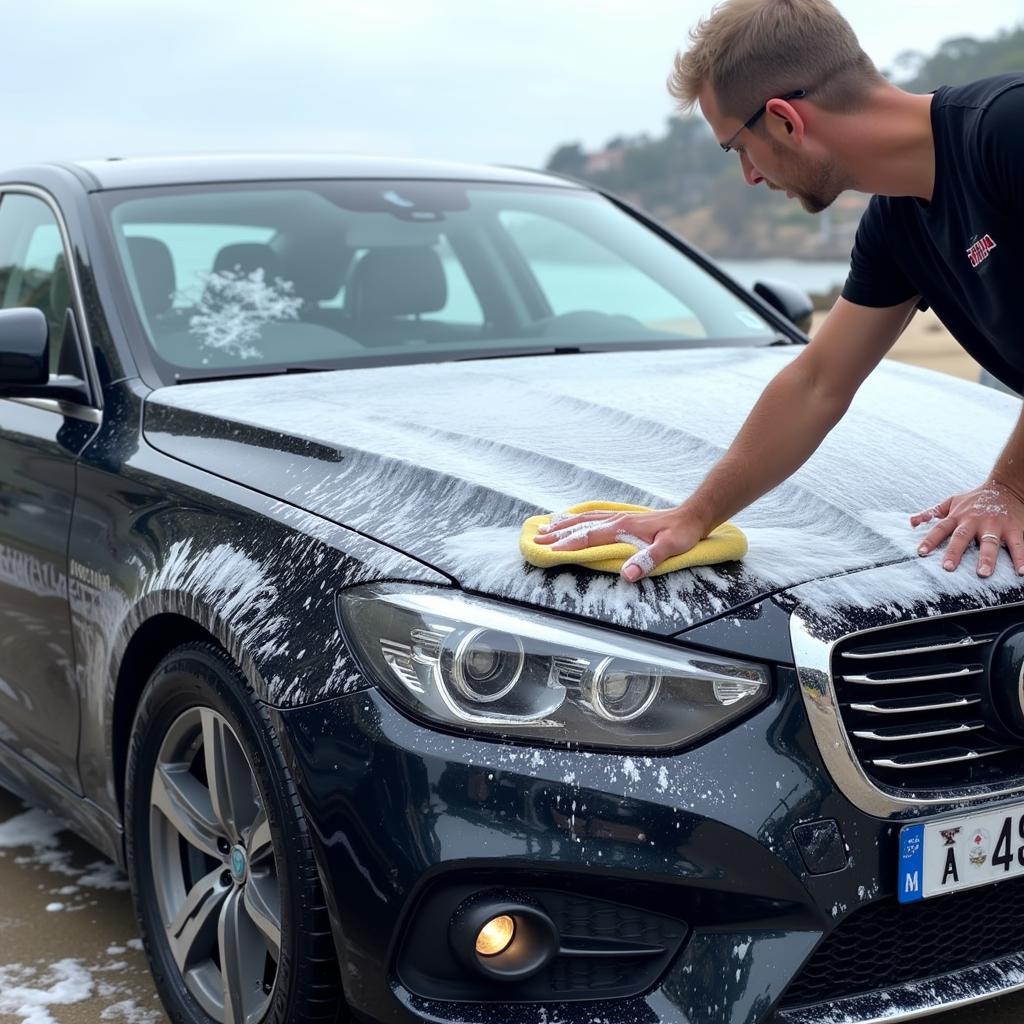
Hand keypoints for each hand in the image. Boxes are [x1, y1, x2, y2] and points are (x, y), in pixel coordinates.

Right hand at [535, 506, 706, 581]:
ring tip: (545, 526)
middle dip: (557, 533)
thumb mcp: (670, 549)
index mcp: (623, 528)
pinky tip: (573, 518)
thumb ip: (648, 560)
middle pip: (581, 525)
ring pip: (585, 519)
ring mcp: (619, 517)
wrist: (692, 515)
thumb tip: (627, 573)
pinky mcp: (623, 517)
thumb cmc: (682, 533)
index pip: (589, 537)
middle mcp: (617, 520)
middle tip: (536, 538)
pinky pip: (594, 515)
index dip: (568, 545)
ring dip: (564, 524)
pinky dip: (578, 517)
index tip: (549, 551)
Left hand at [911, 479, 1023, 576]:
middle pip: (962, 537)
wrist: (1007, 486)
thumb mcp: (952, 501)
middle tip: (948, 567)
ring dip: (987, 558)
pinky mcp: (1013, 528)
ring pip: (990, 543)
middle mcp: (974, 521)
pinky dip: (1020, 558)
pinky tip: (1021, 571)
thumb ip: (931, 512)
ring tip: (983, 573)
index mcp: (958, 516)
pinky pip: (1017, 545)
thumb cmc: (975, 498)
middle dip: (954, 552)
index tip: (921, 552)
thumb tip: (911, 522)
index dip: (930, 539)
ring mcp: (994, 525)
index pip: (940, 528)